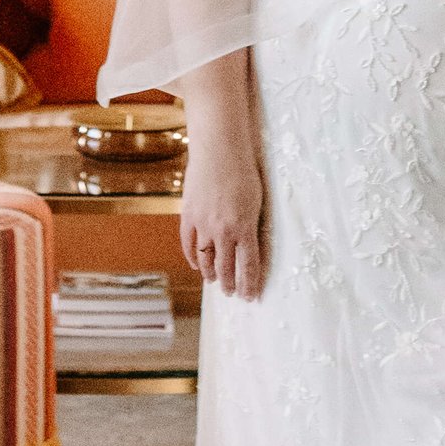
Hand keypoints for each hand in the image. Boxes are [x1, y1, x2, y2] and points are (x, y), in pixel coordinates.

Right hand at [180, 142, 266, 300]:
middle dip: (230, 284)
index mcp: (245, 228)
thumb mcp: (256, 201)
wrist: (219, 149)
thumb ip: (251, 225)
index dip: (249, 284)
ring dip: (211, 274)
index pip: (249, 266)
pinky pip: (188, 244)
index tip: (250, 296)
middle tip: (232, 294)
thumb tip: (248, 245)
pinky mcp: (189, 215)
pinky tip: (197, 265)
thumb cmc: (244, 171)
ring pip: (206, 259)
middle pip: (227, 267)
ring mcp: (203, 224)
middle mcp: (224, 230)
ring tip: (215, 282)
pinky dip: (192, 257)